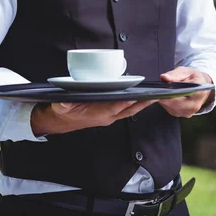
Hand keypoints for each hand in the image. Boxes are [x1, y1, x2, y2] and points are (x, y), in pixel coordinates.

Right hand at [31, 99, 156, 135]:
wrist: (60, 121)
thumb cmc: (62, 110)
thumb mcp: (61, 105)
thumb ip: (64, 103)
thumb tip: (65, 101)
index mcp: (95, 114)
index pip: (112, 108)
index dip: (123, 104)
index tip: (133, 98)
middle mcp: (105, 117)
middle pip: (127, 111)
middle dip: (141, 104)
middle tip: (154, 96)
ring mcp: (108, 116)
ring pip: (129, 111)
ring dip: (142, 104)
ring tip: (154, 95)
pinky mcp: (109, 114)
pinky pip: (126, 110)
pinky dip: (136, 104)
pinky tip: (143, 98)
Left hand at [158, 67, 213, 117]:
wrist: (201, 87)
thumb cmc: (193, 77)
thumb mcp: (185, 72)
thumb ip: (175, 74)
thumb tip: (164, 77)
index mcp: (199, 93)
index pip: (184, 94)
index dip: (171, 92)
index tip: (162, 88)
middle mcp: (195, 105)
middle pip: (174, 103)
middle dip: (165, 95)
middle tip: (158, 88)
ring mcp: (188, 112)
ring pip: (170, 106)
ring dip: (165, 98)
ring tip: (164, 90)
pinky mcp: (181, 115)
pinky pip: (169, 108)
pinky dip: (166, 102)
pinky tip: (167, 95)